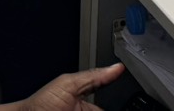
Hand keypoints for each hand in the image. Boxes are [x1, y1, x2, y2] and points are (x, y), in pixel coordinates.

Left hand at [0, 64, 124, 110]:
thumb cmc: (39, 104)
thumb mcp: (68, 84)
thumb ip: (94, 76)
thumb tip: (116, 67)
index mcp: (84, 103)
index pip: (108, 105)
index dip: (119, 103)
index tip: (134, 104)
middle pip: (106, 108)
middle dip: (114, 105)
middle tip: (128, 106)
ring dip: (110, 106)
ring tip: (109, 107)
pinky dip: (102, 109)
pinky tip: (108, 107)